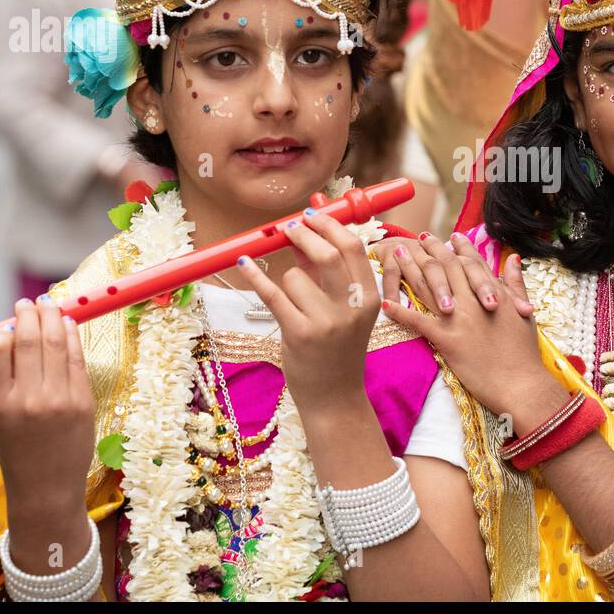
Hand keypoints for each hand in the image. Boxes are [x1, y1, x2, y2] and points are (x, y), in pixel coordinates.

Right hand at [0, 297, 95, 562]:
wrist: (47, 488)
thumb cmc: (19, 451)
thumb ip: (3, 380)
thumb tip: (12, 336)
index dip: (5, 330)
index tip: (10, 321)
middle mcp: (28, 399)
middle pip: (29, 341)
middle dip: (30, 315)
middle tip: (29, 303)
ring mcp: (58, 399)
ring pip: (56, 344)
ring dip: (53, 318)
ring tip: (49, 305)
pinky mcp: (83, 401)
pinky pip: (77, 359)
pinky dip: (72, 337)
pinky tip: (69, 325)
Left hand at [235, 209, 378, 413]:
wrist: (335, 398)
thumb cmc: (337, 350)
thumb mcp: (344, 311)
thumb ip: (326, 274)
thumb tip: (303, 232)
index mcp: (369, 298)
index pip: (353, 247)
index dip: (330, 226)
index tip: (311, 215)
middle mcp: (352, 308)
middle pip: (328, 253)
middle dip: (304, 234)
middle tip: (289, 228)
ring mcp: (327, 322)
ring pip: (295, 276)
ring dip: (286, 278)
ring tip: (292, 300)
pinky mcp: (299, 334)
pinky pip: (272, 294)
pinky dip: (255, 275)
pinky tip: (244, 263)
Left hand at [379, 237, 558, 420]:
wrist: (521, 384)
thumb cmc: (525, 353)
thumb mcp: (525, 314)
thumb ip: (516, 285)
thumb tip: (513, 258)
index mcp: (494, 293)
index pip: (473, 263)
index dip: (461, 248)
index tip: (451, 236)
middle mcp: (474, 300)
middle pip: (448, 267)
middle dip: (433, 249)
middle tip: (421, 238)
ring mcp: (459, 318)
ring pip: (430, 286)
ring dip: (411, 268)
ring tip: (397, 254)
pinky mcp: (447, 339)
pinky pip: (418, 321)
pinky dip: (401, 312)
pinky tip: (386, 303)